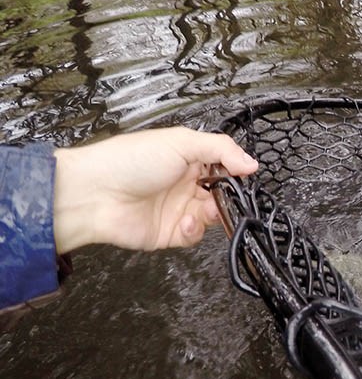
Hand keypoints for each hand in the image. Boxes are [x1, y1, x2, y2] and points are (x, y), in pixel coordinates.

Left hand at [53, 127, 258, 252]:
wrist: (94, 194)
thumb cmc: (128, 160)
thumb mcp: (182, 142)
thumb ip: (222, 149)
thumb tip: (251, 163)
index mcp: (188, 159)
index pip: (223, 166)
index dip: (235, 172)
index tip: (245, 176)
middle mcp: (184, 183)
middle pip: (221, 194)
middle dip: (229, 197)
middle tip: (229, 197)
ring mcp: (176, 208)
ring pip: (211, 217)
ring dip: (213, 215)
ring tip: (204, 210)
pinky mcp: (168, 232)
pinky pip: (194, 236)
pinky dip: (195, 231)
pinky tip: (186, 222)